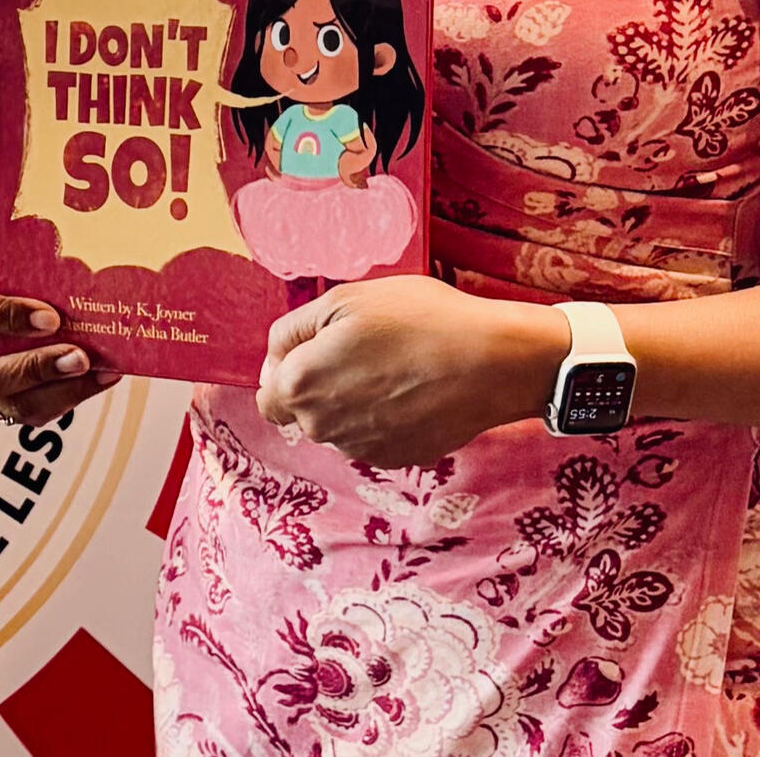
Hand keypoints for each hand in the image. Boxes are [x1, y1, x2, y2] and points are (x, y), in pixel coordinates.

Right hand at [0, 286, 118, 425]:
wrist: (3, 322)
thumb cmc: (6, 294)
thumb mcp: (5, 278)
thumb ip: (27, 278)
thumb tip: (72, 265)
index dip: (7, 317)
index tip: (50, 318)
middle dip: (37, 368)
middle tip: (78, 356)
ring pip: (13, 403)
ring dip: (61, 390)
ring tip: (96, 371)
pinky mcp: (3, 408)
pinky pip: (36, 412)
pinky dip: (72, 395)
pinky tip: (98, 378)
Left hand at [257, 275, 563, 465]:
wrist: (491, 362)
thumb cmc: (417, 320)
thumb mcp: (342, 300)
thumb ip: (291, 331)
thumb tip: (273, 363)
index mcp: (301, 387)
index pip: (268, 398)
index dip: (286, 371)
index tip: (318, 349)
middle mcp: (324, 428)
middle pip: (304, 413)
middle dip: (320, 386)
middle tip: (362, 352)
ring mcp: (363, 449)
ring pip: (340, 427)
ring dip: (352, 404)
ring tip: (394, 368)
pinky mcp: (400, 458)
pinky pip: (375, 438)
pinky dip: (385, 419)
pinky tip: (413, 391)